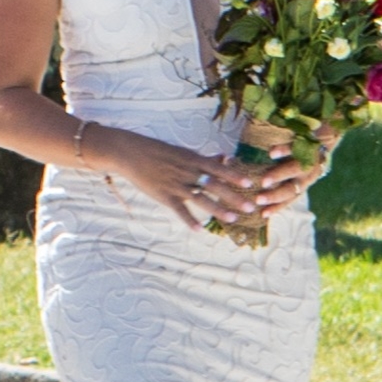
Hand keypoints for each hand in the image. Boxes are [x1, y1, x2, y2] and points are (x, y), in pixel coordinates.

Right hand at [112, 135, 292, 227]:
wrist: (130, 153)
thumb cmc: (158, 151)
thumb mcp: (183, 152)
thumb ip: (205, 159)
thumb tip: (225, 157)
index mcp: (193, 160)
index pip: (219, 169)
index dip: (235, 176)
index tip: (250, 183)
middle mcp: (187, 172)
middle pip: (215, 186)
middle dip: (234, 197)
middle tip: (250, 207)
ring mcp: (176, 185)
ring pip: (201, 199)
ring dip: (218, 210)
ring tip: (232, 219)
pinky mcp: (164, 195)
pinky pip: (180, 210)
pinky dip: (189, 220)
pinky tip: (199, 230)